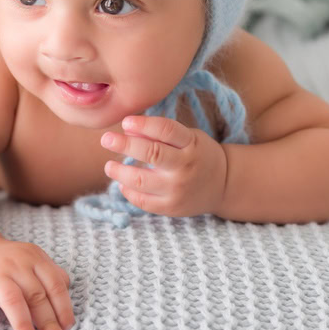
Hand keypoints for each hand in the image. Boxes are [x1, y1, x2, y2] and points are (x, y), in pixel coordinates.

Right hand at [0, 235, 74, 329]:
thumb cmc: (7, 263)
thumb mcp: (32, 259)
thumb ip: (51, 275)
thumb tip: (67, 300)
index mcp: (33, 257)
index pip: (54, 284)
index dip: (63, 308)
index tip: (67, 329)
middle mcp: (13, 264)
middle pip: (36, 295)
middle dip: (48, 322)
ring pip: (12, 300)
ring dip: (23, 325)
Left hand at [100, 115, 227, 218]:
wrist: (222, 185)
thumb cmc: (198, 154)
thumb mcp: (187, 137)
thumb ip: (160, 134)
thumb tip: (127, 130)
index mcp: (191, 143)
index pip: (165, 130)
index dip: (143, 124)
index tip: (125, 122)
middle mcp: (185, 166)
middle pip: (151, 153)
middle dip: (124, 144)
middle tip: (106, 139)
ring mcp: (178, 189)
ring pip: (140, 180)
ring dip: (119, 172)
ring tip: (109, 166)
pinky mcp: (171, 208)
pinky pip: (142, 201)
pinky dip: (128, 191)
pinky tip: (122, 184)